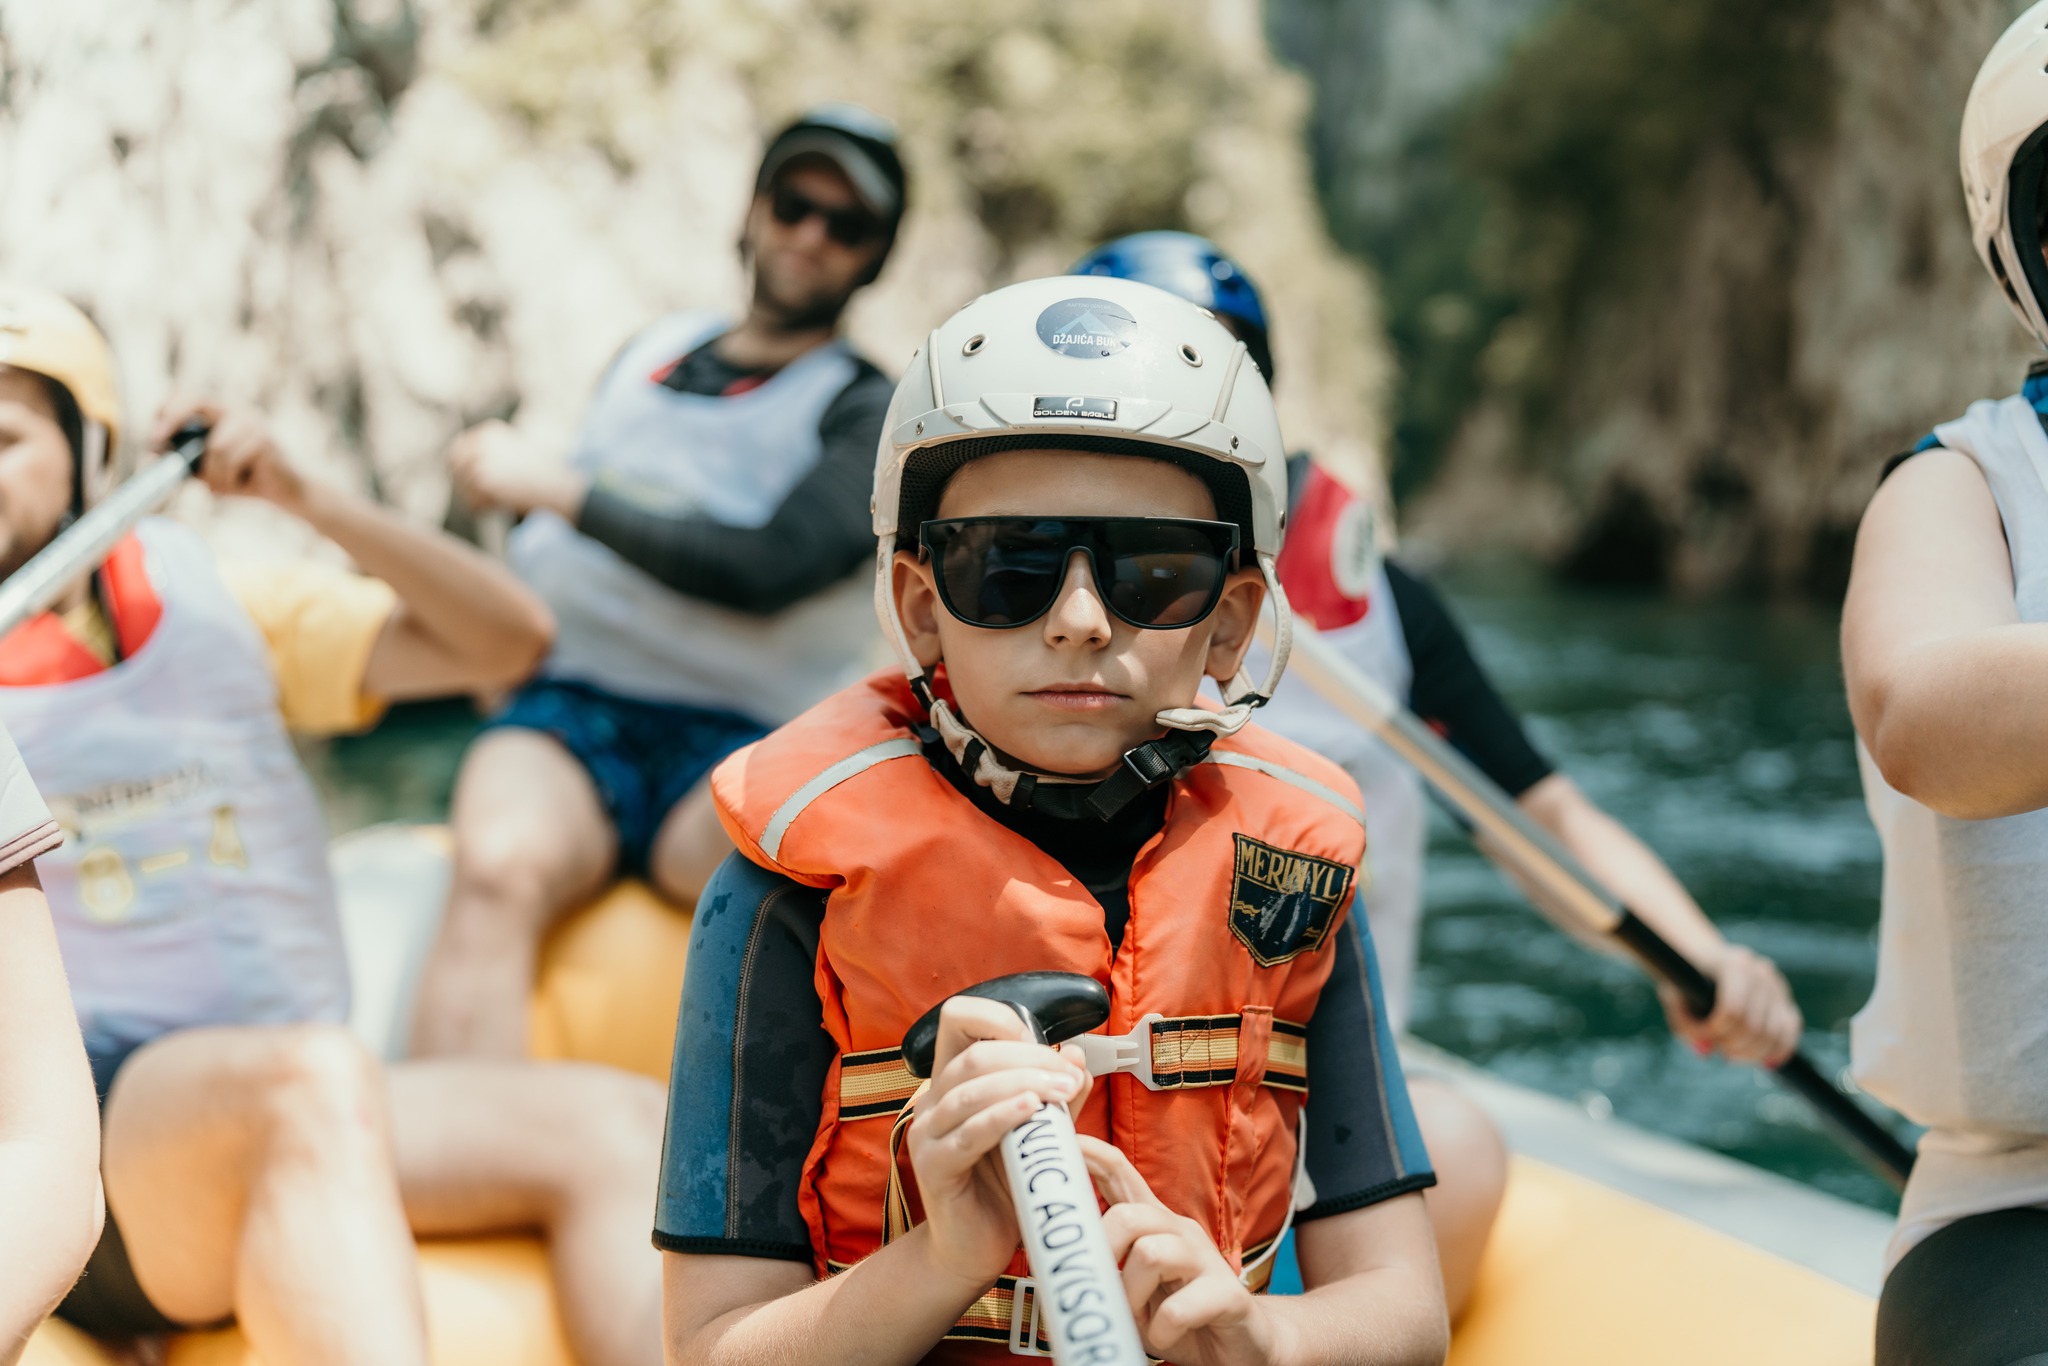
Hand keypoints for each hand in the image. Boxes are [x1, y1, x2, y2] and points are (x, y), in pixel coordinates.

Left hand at [152, 400, 305, 512]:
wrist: (289, 491)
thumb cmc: (247, 479)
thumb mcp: (210, 470)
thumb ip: (186, 460)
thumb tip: (154, 452)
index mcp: (222, 413)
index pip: (189, 397)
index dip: (167, 409)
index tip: (154, 434)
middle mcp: (236, 410)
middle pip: (197, 401)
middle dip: (173, 418)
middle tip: (157, 440)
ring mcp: (252, 422)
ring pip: (214, 446)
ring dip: (213, 474)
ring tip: (222, 487)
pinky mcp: (264, 439)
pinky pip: (231, 459)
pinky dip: (229, 479)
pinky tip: (241, 485)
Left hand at [447, 420, 583, 517]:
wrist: (556, 487)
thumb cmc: (541, 475)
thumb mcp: (514, 454)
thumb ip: (489, 455)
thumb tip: (459, 467)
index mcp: (488, 432)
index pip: (458, 451)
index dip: (461, 470)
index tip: (474, 483)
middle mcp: (480, 442)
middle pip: (455, 469)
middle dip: (466, 485)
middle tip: (484, 496)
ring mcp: (480, 461)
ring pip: (463, 490)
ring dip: (479, 500)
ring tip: (503, 500)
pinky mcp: (482, 481)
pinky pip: (471, 504)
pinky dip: (484, 511)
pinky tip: (503, 506)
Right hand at [904, 997, 1090, 1291]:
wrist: (975, 1249)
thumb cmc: (1006, 1185)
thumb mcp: (1039, 1132)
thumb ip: (1056, 1095)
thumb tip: (1076, 1054)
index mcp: (953, 1080)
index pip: (958, 1018)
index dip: (998, 1017)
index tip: (1042, 1041)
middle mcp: (933, 1100)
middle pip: (974, 1053)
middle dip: (1030, 1058)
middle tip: (1070, 1077)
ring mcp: (927, 1133)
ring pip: (971, 1088)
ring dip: (1024, 1083)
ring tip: (1062, 1092)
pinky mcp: (934, 1167)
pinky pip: (968, 1133)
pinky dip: (1001, 1116)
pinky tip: (1031, 1110)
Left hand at [1088, 1139, 1288, 1365]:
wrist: (1244, 1343)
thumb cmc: (1180, 1314)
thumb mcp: (1133, 1288)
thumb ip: (1105, 1271)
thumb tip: (1061, 1270)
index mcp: (1155, 1225)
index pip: (1121, 1175)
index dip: (1094, 1155)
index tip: (1067, 1139)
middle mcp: (1181, 1232)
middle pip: (1128, 1216)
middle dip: (1103, 1252)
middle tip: (1102, 1287)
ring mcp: (1206, 1260)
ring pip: (1150, 1255)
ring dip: (1131, 1296)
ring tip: (1140, 1320)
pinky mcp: (1227, 1295)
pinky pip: (1178, 1308)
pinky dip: (1161, 1331)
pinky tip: (1166, 1336)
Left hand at [1659, 942, 1801, 1066]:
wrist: (1703, 960)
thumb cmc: (1686, 981)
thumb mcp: (1674, 999)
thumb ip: (1685, 1025)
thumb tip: (1706, 1051)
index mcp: (1733, 964)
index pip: (1733, 1009)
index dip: (1717, 1031)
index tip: (1703, 1035)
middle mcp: (1760, 972)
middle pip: (1754, 1026)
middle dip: (1734, 1046)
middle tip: (1720, 1049)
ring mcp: (1776, 985)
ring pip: (1774, 1033)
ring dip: (1752, 1053)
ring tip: (1733, 1054)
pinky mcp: (1785, 998)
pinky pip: (1790, 1030)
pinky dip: (1780, 1050)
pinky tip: (1767, 1061)